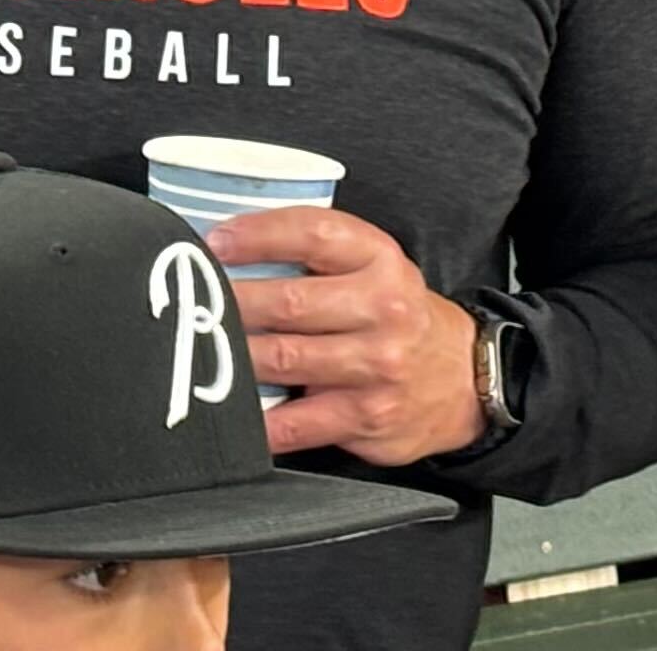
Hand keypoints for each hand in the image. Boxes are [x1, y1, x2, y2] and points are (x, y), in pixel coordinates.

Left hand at [201, 208, 487, 464]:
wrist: (464, 379)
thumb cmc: (398, 315)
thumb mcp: (374, 265)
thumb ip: (316, 255)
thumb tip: (228, 248)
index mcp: (381, 259)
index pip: (313, 234)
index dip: (257, 235)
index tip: (214, 242)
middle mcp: (384, 309)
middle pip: (288, 301)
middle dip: (230, 301)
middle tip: (193, 301)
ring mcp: (376, 367)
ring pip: (283, 358)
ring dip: (233, 354)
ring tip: (198, 345)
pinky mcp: (366, 417)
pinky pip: (296, 422)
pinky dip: (257, 421)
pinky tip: (230, 411)